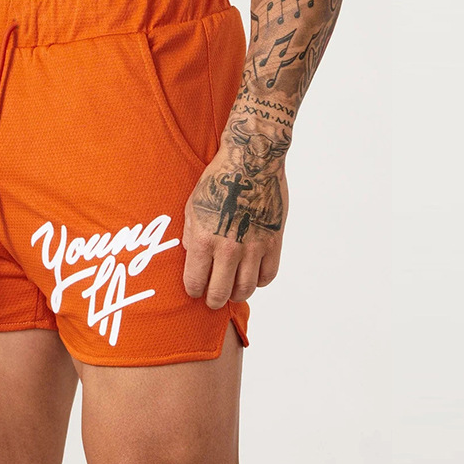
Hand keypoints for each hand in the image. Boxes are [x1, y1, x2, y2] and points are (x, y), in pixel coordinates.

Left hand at [182, 145, 287, 307]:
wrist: (251, 162)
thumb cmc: (218, 181)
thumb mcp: (192, 207)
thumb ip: (189, 235)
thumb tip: (190, 257)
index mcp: (203, 239)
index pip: (195, 282)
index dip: (193, 290)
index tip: (194, 289)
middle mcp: (228, 248)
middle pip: (220, 293)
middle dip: (213, 300)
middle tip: (212, 299)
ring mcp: (253, 247)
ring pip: (246, 290)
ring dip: (236, 294)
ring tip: (231, 289)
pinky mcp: (274, 242)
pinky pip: (268, 275)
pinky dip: (259, 280)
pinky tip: (251, 274)